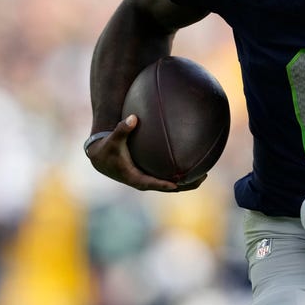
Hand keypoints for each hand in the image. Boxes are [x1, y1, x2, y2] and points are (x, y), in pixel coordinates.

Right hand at [86, 116, 207, 191]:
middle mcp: (143, 181)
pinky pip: (168, 177)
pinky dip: (179, 174)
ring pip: (170, 184)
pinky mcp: (149, 175)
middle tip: (202, 178)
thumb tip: (132, 118)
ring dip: (187, 182)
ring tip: (204, 174)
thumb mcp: (113, 140)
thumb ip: (122, 129)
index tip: (177, 184)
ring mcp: (148, 179)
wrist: (100, 158)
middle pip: (168, 187)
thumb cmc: (108, 148)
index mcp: (135, 177)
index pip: (152, 183)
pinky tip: (192, 165)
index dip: (164, 184)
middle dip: (185, 185)